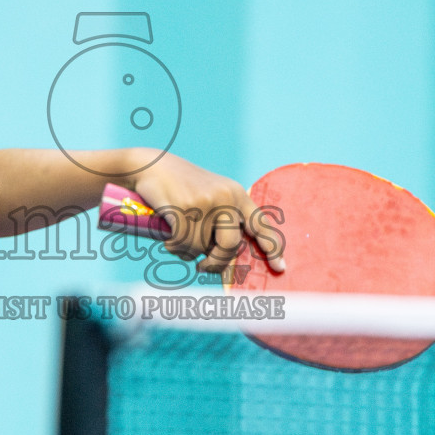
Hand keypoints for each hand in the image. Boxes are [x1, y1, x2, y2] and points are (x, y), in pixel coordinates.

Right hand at [130, 156, 286, 277]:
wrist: (153, 166)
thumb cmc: (182, 189)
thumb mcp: (210, 198)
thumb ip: (221, 225)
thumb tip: (226, 265)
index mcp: (236, 195)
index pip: (260, 224)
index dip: (272, 246)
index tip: (280, 267)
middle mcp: (225, 197)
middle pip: (230, 245)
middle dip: (217, 262)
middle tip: (204, 267)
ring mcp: (205, 202)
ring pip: (201, 248)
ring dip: (187, 251)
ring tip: (177, 239)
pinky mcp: (184, 207)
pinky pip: (183, 244)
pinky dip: (175, 248)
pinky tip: (168, 240)